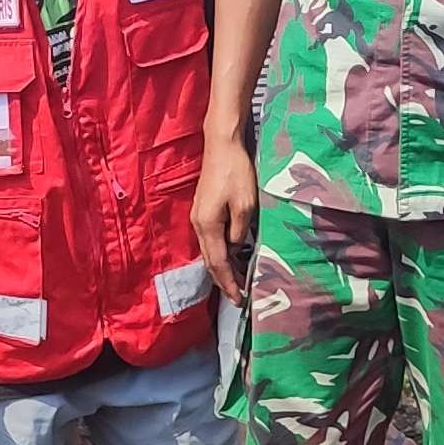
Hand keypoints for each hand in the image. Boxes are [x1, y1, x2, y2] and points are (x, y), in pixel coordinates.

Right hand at [193, 133, 259, 305]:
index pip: (219, 264)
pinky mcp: (202, 211)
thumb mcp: (245, 205)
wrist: (221, 145)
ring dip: (221, 269)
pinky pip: (210, 241)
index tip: (239, 299)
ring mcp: (198, 218)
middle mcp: (199, 225)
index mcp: (208, 226)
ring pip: (209, 253)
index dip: (229, 283)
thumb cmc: (235, 172)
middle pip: (210, 262)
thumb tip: (236, 247)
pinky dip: (219, 255)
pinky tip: (229, 258)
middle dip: (223, 282)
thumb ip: (240, 232)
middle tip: (237, 297)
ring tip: (235, 283)